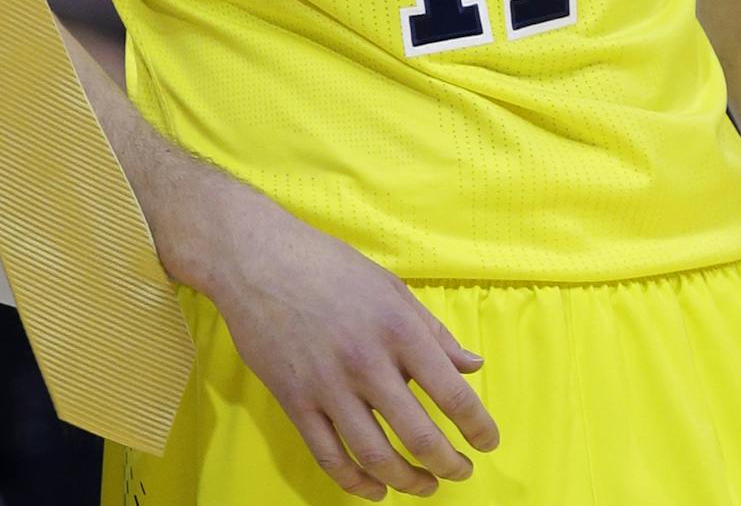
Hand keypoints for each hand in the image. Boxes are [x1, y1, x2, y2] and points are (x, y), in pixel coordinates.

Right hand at [203, 187, 498, 499]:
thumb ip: (432, 331)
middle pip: (420, 437)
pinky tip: (375, 488)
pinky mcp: (294, 400)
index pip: (453, 395)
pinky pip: (330, 457)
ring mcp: (326, 385)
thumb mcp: (388, 287)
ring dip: (410, 481)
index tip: (486, 442)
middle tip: (460, 469)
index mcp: (396, 328)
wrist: (254, 257)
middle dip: (450, 464)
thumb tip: (473, 366)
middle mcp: (365, 361)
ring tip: (425, 484)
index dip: (478, 428)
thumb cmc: (326, 265)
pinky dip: (357, 483)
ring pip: (377, 457)